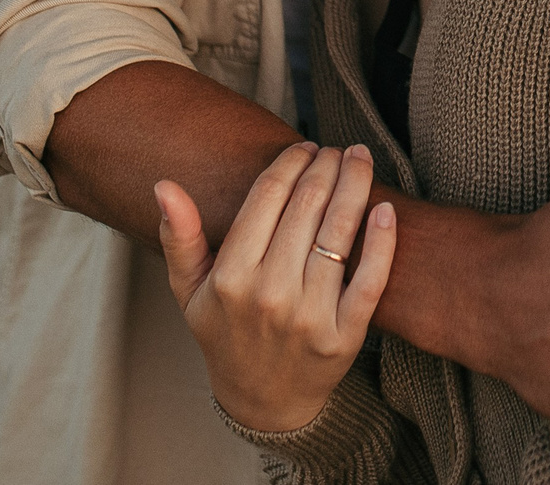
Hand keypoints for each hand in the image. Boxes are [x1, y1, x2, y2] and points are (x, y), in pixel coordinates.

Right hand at [159, 143, 397, 433]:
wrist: (262, 402)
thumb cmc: (225, 333)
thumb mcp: (189, 291)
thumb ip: (179, 237)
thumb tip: (164, 185)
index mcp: (229, 278)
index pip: (266, 197)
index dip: (290, 163)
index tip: (305, 146)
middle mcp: (269, 294)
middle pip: (307, 206)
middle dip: (327, 165)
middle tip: (338, 149)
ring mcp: (309, 316)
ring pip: (339, 233)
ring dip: (355, 184)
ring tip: (360, 159)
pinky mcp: (345, 336)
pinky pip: (370, 279)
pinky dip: (382, 241)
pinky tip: (385, 209)